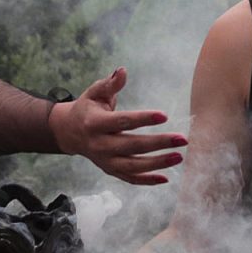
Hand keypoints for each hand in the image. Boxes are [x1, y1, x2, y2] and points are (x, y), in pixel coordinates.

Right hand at [49, 67, 185, 184]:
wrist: (69, 132)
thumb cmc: (87, 108)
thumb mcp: (94, 93)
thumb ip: (109, 84)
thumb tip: (123, 71)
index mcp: (94, 123)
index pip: (122, 121)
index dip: (143, 119)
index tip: (164, 116)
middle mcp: (99, 144)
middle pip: (132, 146)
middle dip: (158, 143)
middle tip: (182, 139)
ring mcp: (104, 160)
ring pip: (133, 166)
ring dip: (157, 164)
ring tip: (179, 157)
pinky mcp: (109, 170)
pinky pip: (129, 178)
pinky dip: (147, 181)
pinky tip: (166, 178)